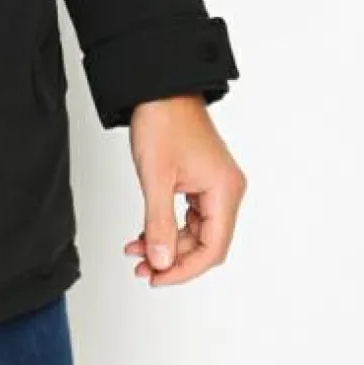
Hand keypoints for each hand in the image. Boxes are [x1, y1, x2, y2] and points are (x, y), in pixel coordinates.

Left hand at [122, 94, 246, 286]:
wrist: (158, 87)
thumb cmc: (162, 121)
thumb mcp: (156, 176)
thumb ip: (158, 223)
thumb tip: (161, 262)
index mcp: (225, 190)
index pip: (212, 248)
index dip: (184, 269)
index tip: (157, 277)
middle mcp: (226, 190)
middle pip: (205, 243)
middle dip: (172, 259)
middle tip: (142, 269)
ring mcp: (214, 185)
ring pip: (195, 232)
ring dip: (167, 244)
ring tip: (136, 252)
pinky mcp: (201, 179)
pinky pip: (188, 215)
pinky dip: (167, 226)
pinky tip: (144, 234)